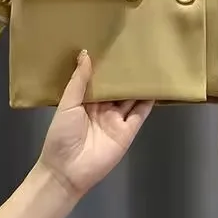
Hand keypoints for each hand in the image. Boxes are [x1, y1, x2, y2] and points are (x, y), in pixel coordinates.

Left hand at [37, 50, 153, 198]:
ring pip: (131, 98)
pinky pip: (140, 113)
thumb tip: (86, 53)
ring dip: (139, 85)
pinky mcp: (128, 131)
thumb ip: (79, 81)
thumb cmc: (62, 135)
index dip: (107, 66)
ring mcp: (117, 120)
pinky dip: (149, 101)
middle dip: (126, 73)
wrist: (67, 171)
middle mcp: (103, 108)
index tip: (115, 47)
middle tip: (137, 50)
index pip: (100, 80)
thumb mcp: (67, 104)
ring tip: (150, 64)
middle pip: (118, 88)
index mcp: (86, 101)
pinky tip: (156, 87)